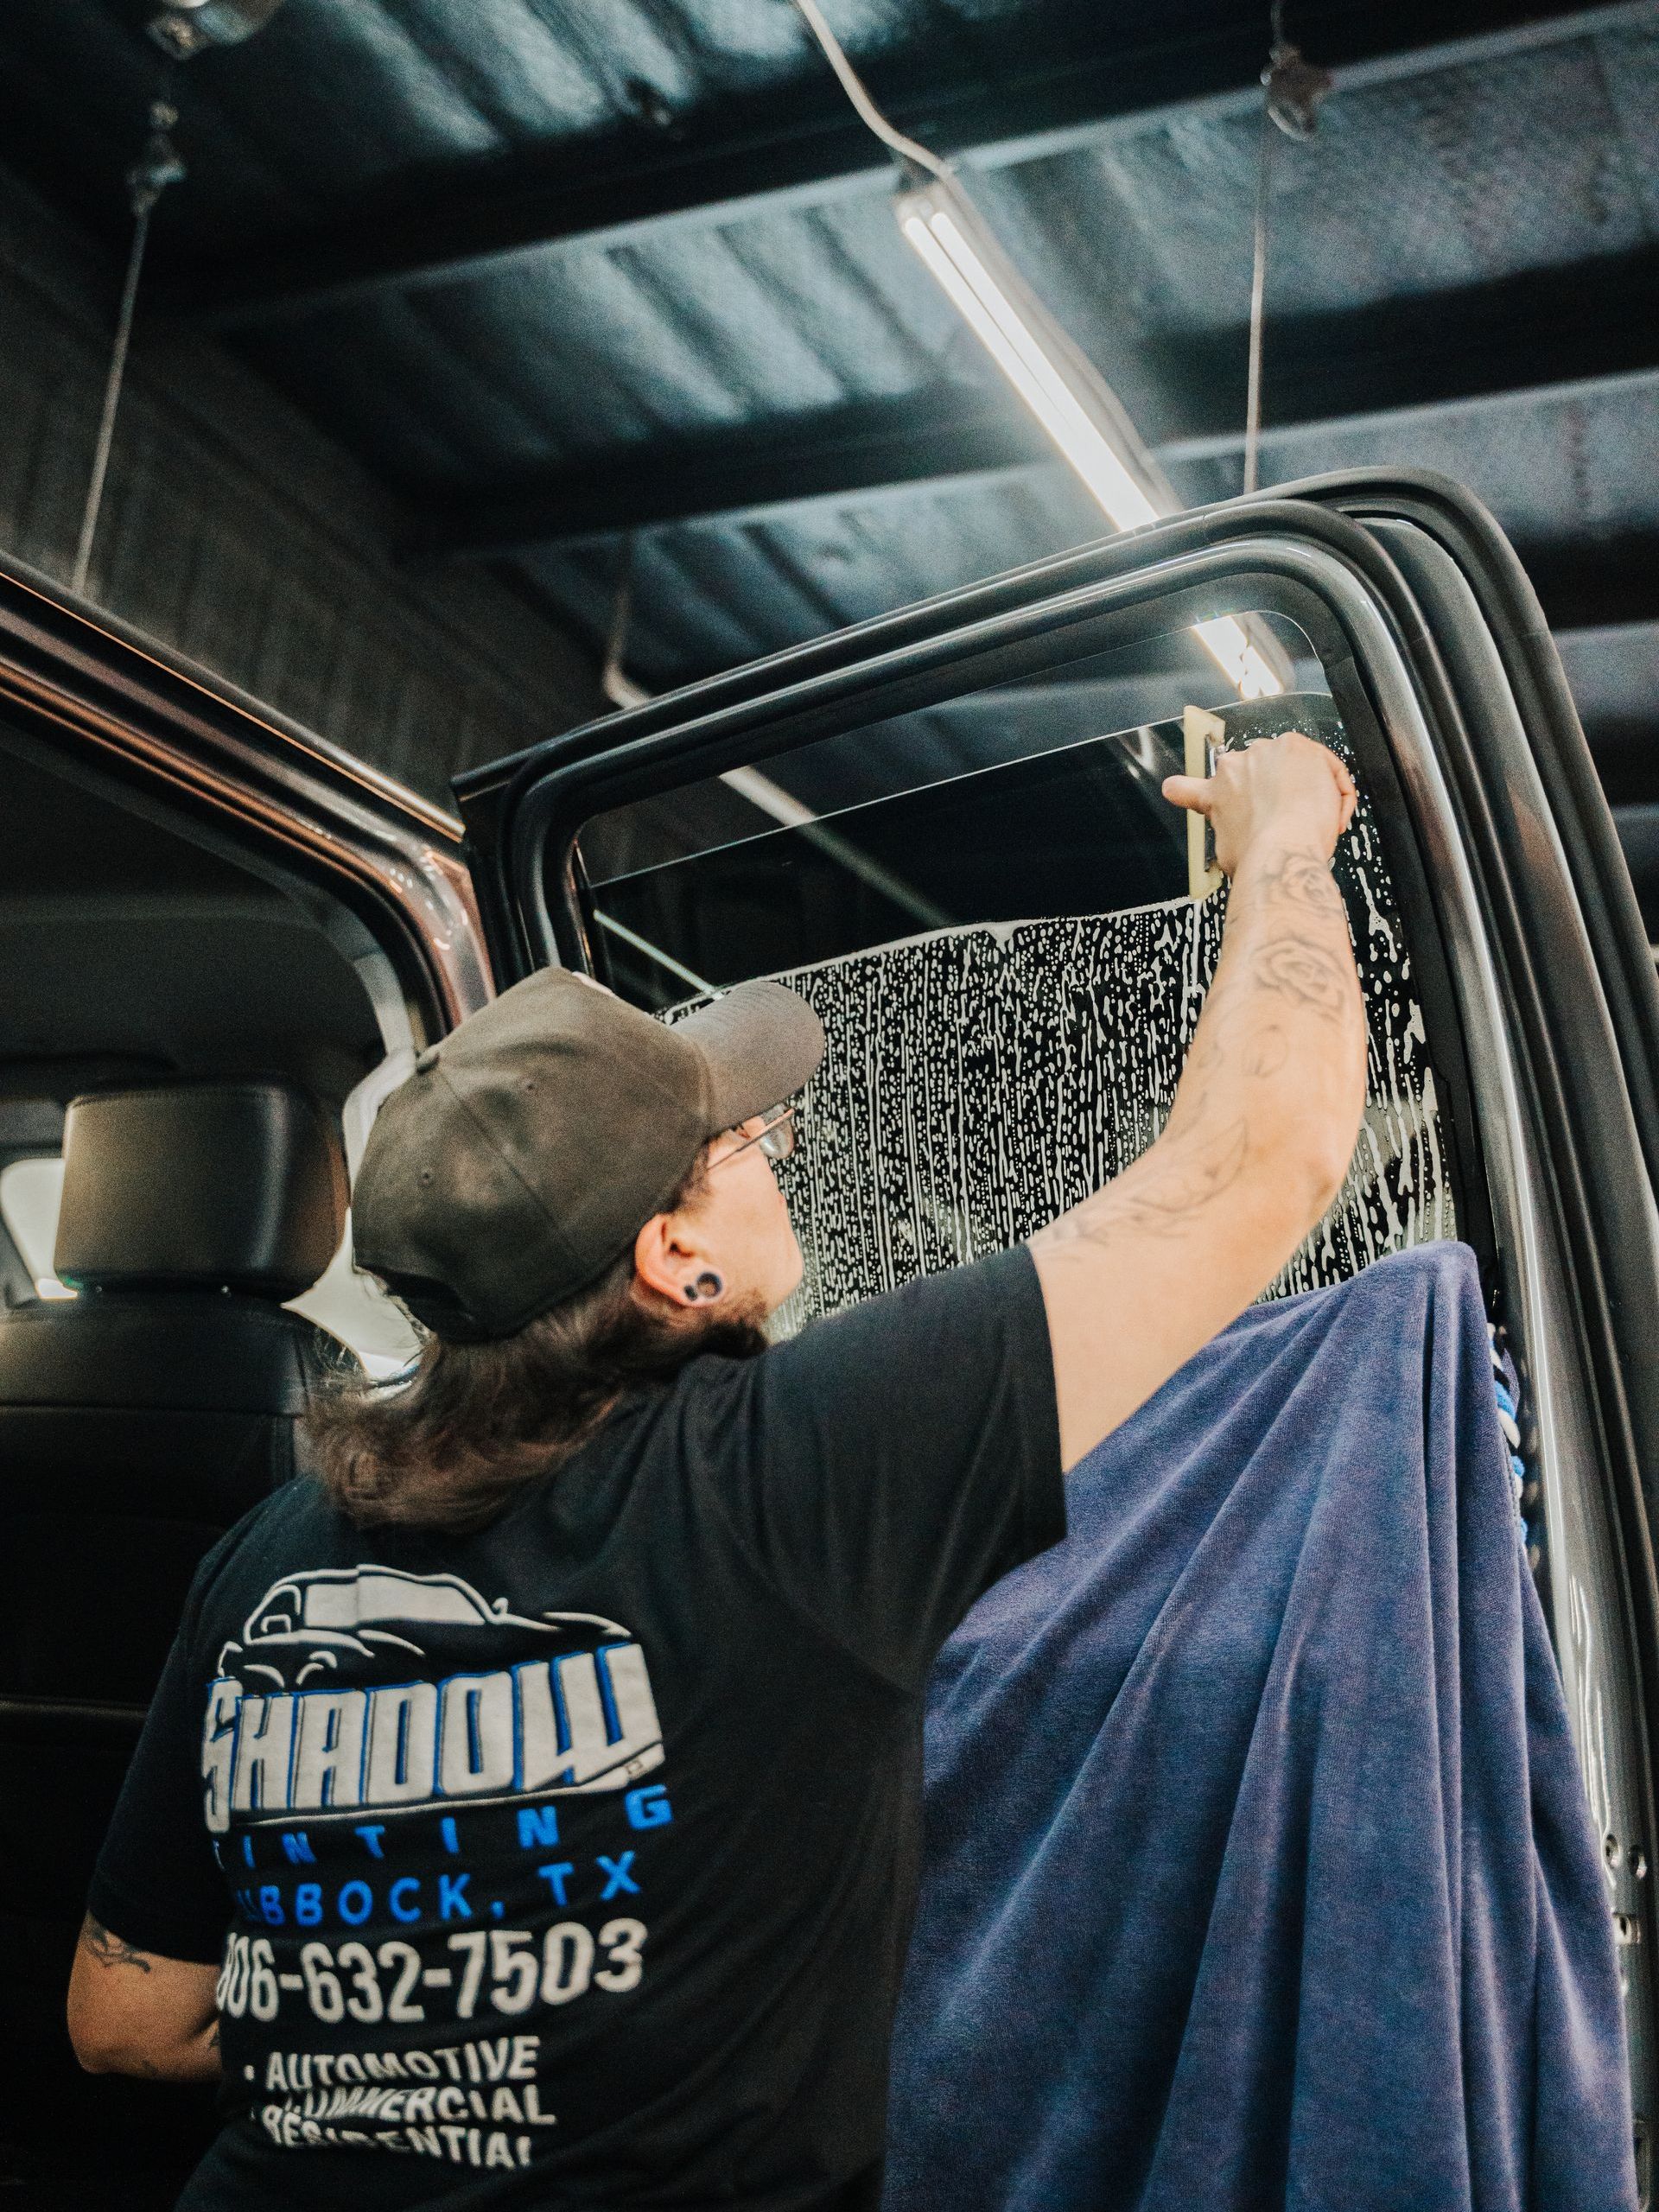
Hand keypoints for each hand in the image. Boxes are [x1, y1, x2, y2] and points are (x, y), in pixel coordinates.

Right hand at [1162, 730, 1356, 878]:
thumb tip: (1235, 846)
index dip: (1185, 790)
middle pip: (1256, 772)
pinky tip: (1334, 814)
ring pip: (1293, 767)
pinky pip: (1324, 767)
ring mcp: (1269, 752)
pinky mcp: (1301, 747)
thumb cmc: (1258, 856)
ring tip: (1315, 821)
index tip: (1176, 789)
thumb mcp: (1228, 853)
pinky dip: (1334, 791)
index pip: (1191, 787)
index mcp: (1215, 793)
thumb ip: (1229, 837)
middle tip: (1288, 819)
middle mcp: (1238, 764)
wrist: (1283, 851)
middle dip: (1273, 793)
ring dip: (1306, 790)